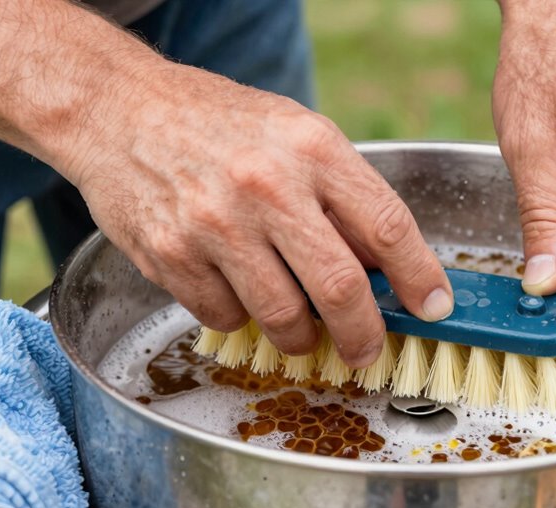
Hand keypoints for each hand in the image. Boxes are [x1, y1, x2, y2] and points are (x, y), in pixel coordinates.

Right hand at [61, 62, 453, 366]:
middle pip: (340, 287)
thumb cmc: (220, 125)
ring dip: (302, 337)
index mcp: (311, 148)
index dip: (419, 277)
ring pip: (283, 317)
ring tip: (302, 328)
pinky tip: (237, 288)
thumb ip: (343, 197)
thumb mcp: (296, 134)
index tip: (434, 308)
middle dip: (365, 334)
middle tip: (367, 349)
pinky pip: (226, 317)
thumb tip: (387, 270)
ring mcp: (214, 224)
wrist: (121, 110)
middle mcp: (265, 185)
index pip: (387, 226)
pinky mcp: (170, 255)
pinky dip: (241, 317)